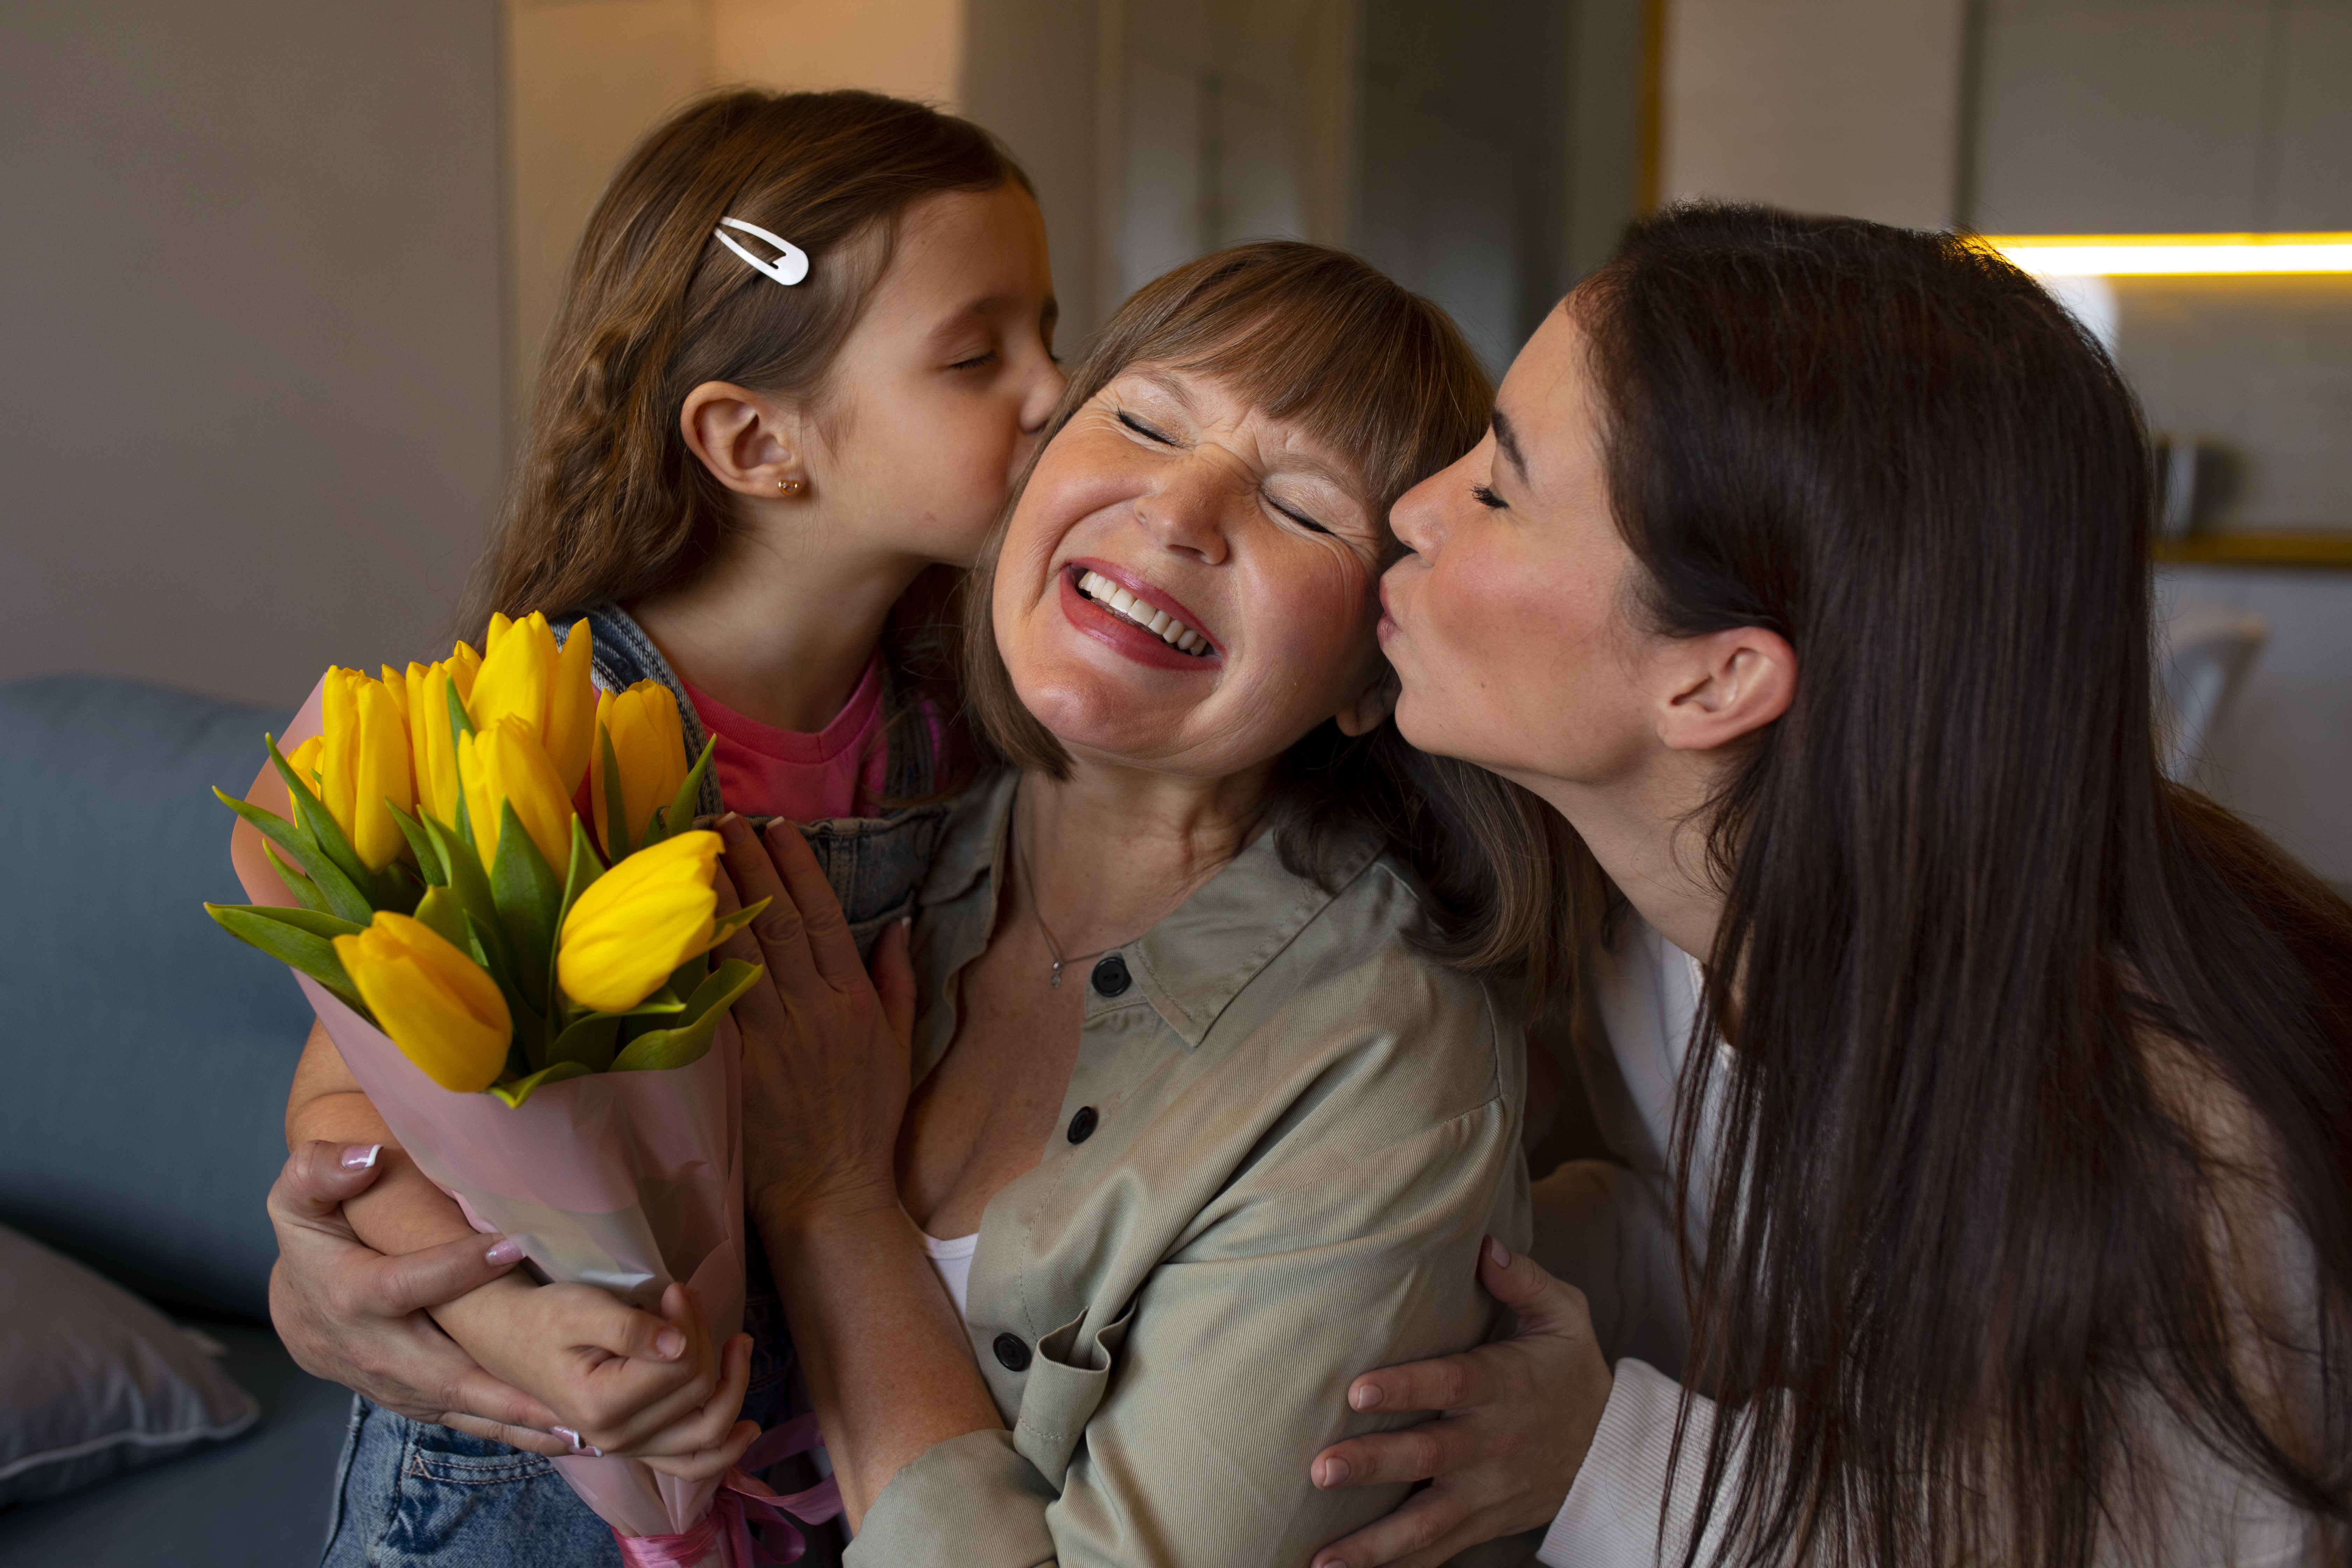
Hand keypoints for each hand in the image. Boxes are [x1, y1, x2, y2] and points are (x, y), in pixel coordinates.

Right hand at [266, 1139, 567, 1453]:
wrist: (300, 1310)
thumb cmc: (313, 1242)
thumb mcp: (299, 1200)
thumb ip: (321, 1173)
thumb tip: (365, 1158)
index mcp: (357, 1296)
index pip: (411, 1284)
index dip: (458, 1266)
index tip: (512, 1244)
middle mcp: (382, 1352)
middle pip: (450, 1374)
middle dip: (508, 1387)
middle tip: (569, 1389)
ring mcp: (405, 1386)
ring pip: (469, 1409)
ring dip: (524, 1423)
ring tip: (585, 1432)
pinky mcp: (425, 1402)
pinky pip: (473, 1423)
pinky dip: (517, 1435)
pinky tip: (570, 1441)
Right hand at [453, 1280, 740, 1460]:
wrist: (512, 1337)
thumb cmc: (546, 1317)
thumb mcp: (582, 1309)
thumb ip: (631, 1328)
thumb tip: (680, 1344)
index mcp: (601, 1404)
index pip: (681, 1366)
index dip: (689, 1322)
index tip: (676, 1289)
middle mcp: (616, 1438)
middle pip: (699, 1391)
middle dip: (705, 1337)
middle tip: (687, 1300)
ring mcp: (627, 1446)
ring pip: (706, 1428)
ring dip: (732, 1385)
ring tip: (739, 1345)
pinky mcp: (636, 1444)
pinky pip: (690, 1463)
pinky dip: (723, 1450)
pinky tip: (748, 1429)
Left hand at [715, 814, 915, 1227]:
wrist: (831, 1191)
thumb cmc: (865, 1120)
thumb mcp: (898, 1047)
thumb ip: (897, 982)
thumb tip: (897, 922)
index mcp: (854, 999)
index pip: (822, 915)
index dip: (797, 867)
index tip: (778, 826)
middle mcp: (814, 1009)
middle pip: (776, 921)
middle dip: (750, 864)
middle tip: (723, 822)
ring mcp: (773, 1036)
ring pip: (743, 951)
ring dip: (719, 898)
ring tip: (696, 854)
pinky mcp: (738, 1065)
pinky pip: (713, 1002)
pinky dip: (696, 961)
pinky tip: (677, 926)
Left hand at [1307, 1239, 1613, 1567]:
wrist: (1614, 1453)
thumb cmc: (1573, 1372)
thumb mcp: (1565, 1316)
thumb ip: (1524, 1279)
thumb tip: (1485, 1243)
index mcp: (1502, 1387)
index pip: (1449, 1385)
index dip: (1405, 1388)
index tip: (1358, 1390)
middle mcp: (1489, 1445)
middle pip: (1425, 1457)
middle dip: (1372, 1466)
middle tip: (1320, 1470)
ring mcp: (1483, 1493)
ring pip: (1424, 1523)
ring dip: (1372, 1544)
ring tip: (1322, 1560)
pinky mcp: (1480, 1525)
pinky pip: (1435, 1555)